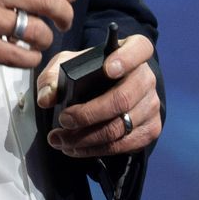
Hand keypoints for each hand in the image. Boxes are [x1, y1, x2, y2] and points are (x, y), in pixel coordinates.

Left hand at [36, 34, 160, 158]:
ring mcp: (152, 104)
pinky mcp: (151, 128)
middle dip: (88, 114)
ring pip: (120, 127)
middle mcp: (147, 77)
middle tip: (63, 120)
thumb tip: (46, 98)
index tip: (107, 69)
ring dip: (86, 138)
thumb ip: (53, 77)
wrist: (107, 90)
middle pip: (123, 99)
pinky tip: (75, 148)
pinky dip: (96, 149)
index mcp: (133, 51)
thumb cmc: (88, 72)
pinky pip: (124, 145)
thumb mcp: (67, 64)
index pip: (139, 49)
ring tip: (60, 140)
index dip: (125, 59)